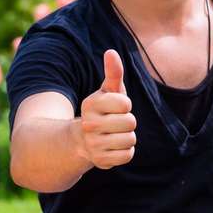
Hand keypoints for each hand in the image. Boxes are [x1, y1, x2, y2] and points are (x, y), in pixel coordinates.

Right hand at [78, 50, 136, 168]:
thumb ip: (113, 73)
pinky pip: (127, 155)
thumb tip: (111, 52)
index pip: (125, 103)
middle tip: (116, 123)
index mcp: (90, 104)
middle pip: (130, 122)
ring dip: (127, 137)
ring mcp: (93, 143)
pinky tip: (114, 148)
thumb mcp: (107, 91)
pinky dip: (125, 152)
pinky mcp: (100, 160)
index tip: (116, 108)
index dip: (125, 105)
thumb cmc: (102, 111)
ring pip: (130, 139)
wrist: (82, 141)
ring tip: (115, 135)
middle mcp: (88, 124)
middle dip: (128, 122)